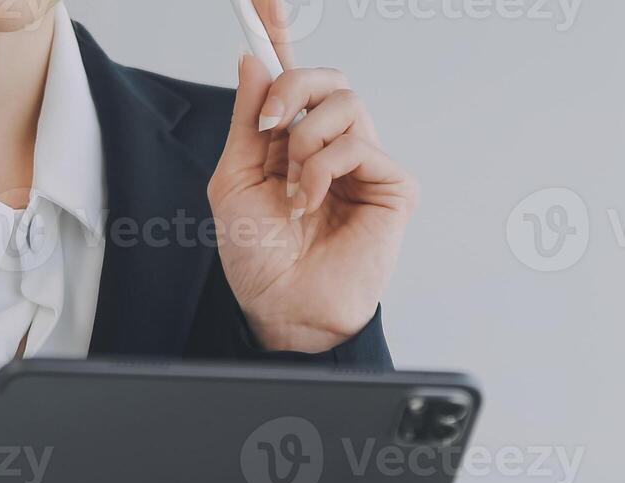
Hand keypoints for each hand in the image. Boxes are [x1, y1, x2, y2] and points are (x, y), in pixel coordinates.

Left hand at [209, 0, 418, 353]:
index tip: (263, 0)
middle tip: (268, 124)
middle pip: (326, 77)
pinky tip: (313, 202)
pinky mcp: (391, 186)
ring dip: (305, 143)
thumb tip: (253, 61)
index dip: (279, 32)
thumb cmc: (258, 259)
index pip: (292, 76)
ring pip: (345, 103)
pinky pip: (360, 142)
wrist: (281, 310)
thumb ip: (246, 119)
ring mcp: (365, 165)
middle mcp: (331, 146)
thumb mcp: (233, 179)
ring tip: (293, 190)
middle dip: (292, 86)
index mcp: (291, 141)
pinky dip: (326, 168)